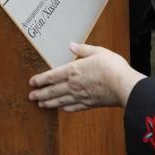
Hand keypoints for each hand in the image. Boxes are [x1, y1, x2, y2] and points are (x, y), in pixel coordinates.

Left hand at [28, 42, 143, 111]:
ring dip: (48, 103)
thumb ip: (83, 49)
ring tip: (40, 104)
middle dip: (40, 93)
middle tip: (30, 96)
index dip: (40, 79)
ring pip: (59, 101)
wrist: (123, 86)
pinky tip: (60, 109)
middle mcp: (73, 85)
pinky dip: (64, 108)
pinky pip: (72, 107)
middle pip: (52, 90)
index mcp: (73, 70)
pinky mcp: (89, 104)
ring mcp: (80, 96)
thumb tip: (71, 45)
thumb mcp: (98, 51)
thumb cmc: (111, 67)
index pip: (52, 76)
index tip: (32, 82)